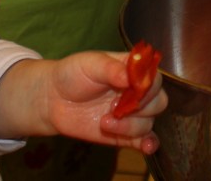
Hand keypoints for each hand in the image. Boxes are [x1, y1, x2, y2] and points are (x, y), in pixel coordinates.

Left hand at [0, 51, 167, 153]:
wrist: (52, 99)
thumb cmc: (72, 74)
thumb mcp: (90, 63)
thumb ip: (111, 68)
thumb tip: (130, 77)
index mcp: (132, 71)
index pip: (153, 77)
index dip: (148, 85)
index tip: (133, 89)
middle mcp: (136, 92)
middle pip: (158, 101)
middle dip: (141, 107)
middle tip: (116, 106)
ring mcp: (131, 114)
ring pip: (148, 123)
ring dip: (130, 125)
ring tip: (104, 121)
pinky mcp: (124, 134)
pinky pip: (145, 141)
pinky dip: (149, 144)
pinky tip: (145, 147)